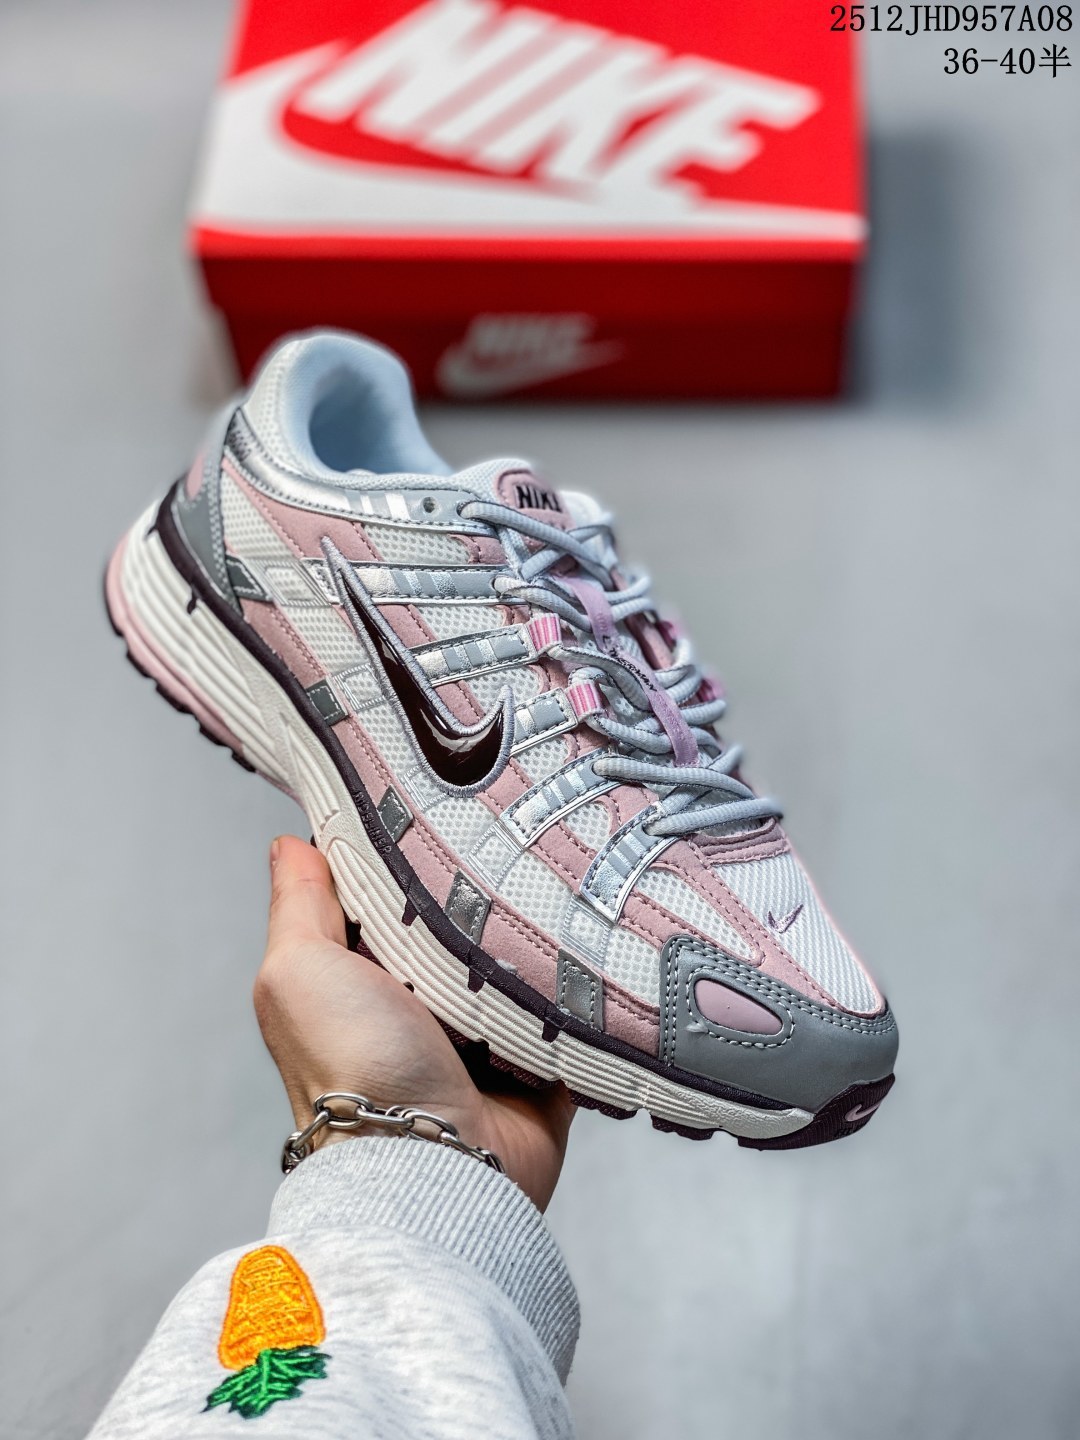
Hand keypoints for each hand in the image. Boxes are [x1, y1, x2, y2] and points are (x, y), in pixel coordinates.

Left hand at [254, 835, 574, 1209]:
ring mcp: (483, 1033)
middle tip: (513, 834)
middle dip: (483, 885)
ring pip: (517, 958)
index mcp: (360, 978)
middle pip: (459, 920)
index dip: (405, 848)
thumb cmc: (353, 1073)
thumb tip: (290, 844)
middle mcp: (419, 1003)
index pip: (386, 893)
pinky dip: (579, 982)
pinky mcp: (539, 1060)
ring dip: (535, 931)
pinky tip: (592, 939)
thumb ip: (297, 906)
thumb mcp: (300, 972)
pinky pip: (570, 1006)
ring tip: (561, 878)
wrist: (434, 1163)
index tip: (439, 797)